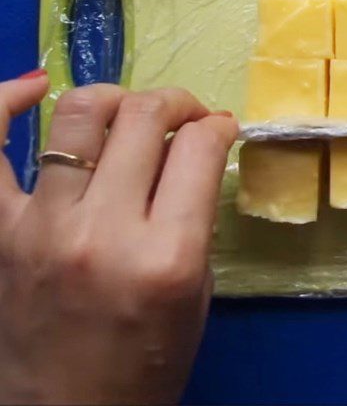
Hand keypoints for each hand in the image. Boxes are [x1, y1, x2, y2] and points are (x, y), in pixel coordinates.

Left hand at [0, 74, 237, 404]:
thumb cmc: (147, 362)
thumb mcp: (197, 289)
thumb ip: (195, 212)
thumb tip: (192, 149)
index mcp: (167, 255)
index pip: (200, 147)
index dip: (218, 124)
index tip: (220, 127)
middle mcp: (104, 231)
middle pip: (144, 117)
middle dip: (177, 102)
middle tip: (186, 116)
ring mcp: (43, 228)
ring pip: (79, 115)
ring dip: (117, 97)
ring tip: (129, 112)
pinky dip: (3, 104)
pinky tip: (35, 87)